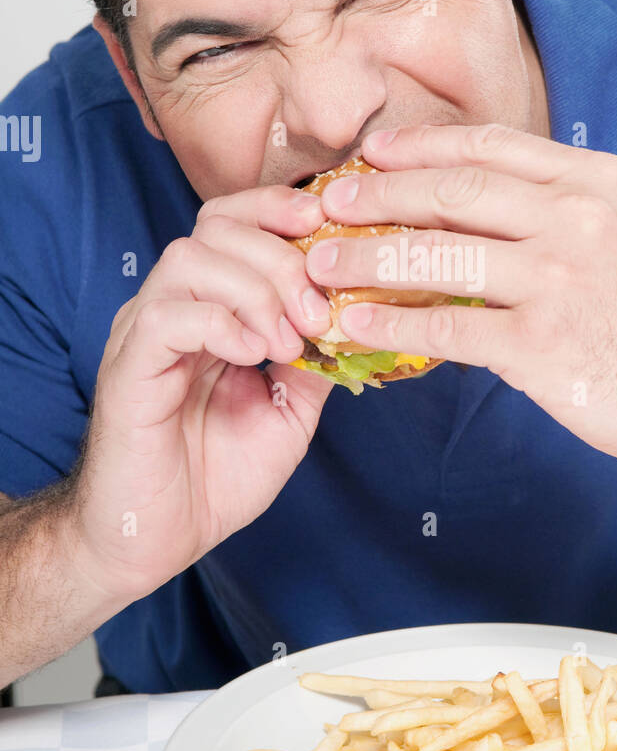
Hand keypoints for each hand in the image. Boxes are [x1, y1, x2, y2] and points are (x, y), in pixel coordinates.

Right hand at [69, 184, 335, 603]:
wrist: (155, 541)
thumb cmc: (213, 478)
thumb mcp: (288, 413)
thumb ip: (316, 362)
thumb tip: (353, 318)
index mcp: (207, 308)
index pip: (232, 221)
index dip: (278, 210)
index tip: (328, 228)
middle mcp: (172, 308)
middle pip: (215, 226)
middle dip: (281, 256)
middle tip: (316, 314)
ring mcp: (145, 334)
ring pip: (190, 258)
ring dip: (254, 290)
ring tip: (286, 342)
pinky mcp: (128, 369)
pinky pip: (166, 316)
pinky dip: (220, 325)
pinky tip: (252, 356)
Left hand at [306, 123, 616, 475]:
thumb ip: (555, 211)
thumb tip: (469, 206)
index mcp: (591, 182)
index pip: (489, 146)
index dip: (420, 146)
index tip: (372, 151)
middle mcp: (574, 218)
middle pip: (452, 190)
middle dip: (379, 194)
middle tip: (327, 204)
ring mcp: (558, 279)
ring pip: (438, 253)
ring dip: (367, 258)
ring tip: (321, 266)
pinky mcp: (543, 343)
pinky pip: (446, 326)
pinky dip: (392, 323)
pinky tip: (356, 326)